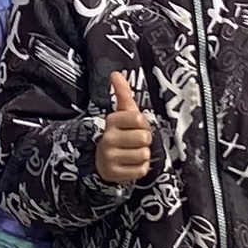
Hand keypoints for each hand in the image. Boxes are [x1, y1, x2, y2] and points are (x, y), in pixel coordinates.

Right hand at [93, 72, 155, 186]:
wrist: (102, 161)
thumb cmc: (119, 133)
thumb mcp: (121, 113)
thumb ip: (122, 93)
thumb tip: (116, 73)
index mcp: (111, 121)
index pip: (139, 119)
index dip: (143, 124)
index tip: (136, 127)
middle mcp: (108, 138)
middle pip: (144, 138)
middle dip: (145, 141)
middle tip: (136, 142)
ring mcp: (110, 157)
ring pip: (144, 155)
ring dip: (143, 155)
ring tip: (132, 152)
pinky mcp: (115, 174)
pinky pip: (141, 170)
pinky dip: (140, 168)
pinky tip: (131, 164)